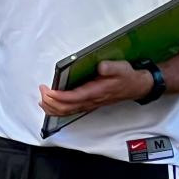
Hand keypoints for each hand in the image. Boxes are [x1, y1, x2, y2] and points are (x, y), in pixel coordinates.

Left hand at [38, 60, 153, 116]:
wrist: (137, 86)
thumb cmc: (127, 77)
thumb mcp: (121, 68)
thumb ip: (111, 67)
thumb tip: (101, 67)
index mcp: (96, 92)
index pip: (73, 98)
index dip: (58, 96)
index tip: (48, 90)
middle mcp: (91, 101)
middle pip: (66, 107)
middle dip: (51, 102)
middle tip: (41, 91)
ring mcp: (89, 104)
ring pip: (67, 111)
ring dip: (52, 108)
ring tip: (41, 99)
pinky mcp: (89, 104)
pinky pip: (70, 111)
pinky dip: (58, 109)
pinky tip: (52, 105)